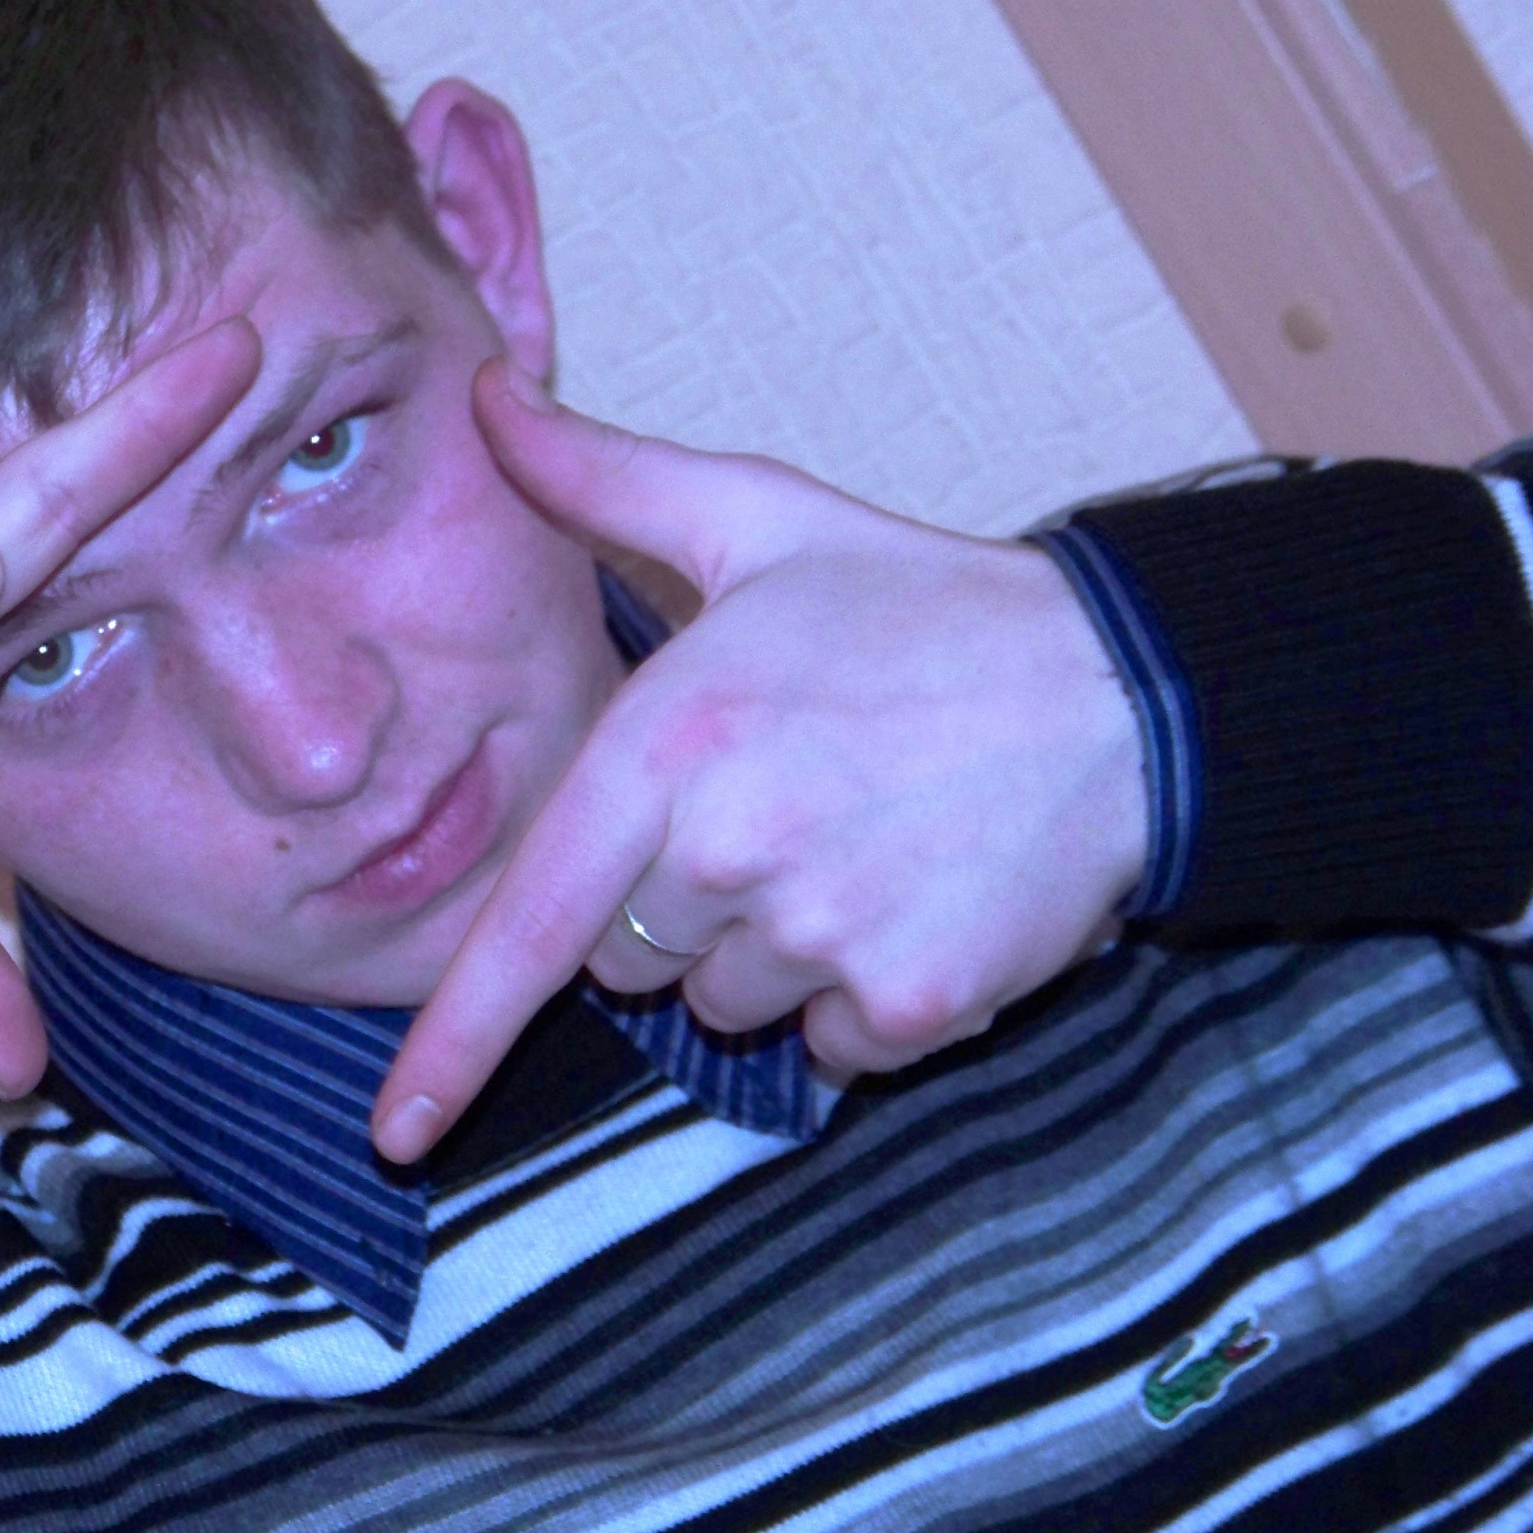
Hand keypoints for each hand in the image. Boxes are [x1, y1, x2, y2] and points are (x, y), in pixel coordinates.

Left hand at [373, 360, 1144, 1159]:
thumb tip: (486, 400)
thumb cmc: (924, 607)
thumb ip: (603, 480)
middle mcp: (727, 853)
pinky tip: (911, 902)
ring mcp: (822, 935)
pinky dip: (858, 1003)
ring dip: (765, 955)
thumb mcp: (758, 521)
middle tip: (780, 806)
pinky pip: (828, 1050)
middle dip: (672, 907)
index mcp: (667, 746)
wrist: (1132, 690)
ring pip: (722, 1008)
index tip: (399, 1132)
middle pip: (625, 961)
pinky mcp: (912, 1004)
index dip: (454, 1040)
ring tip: (856, 844)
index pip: (530, 924)